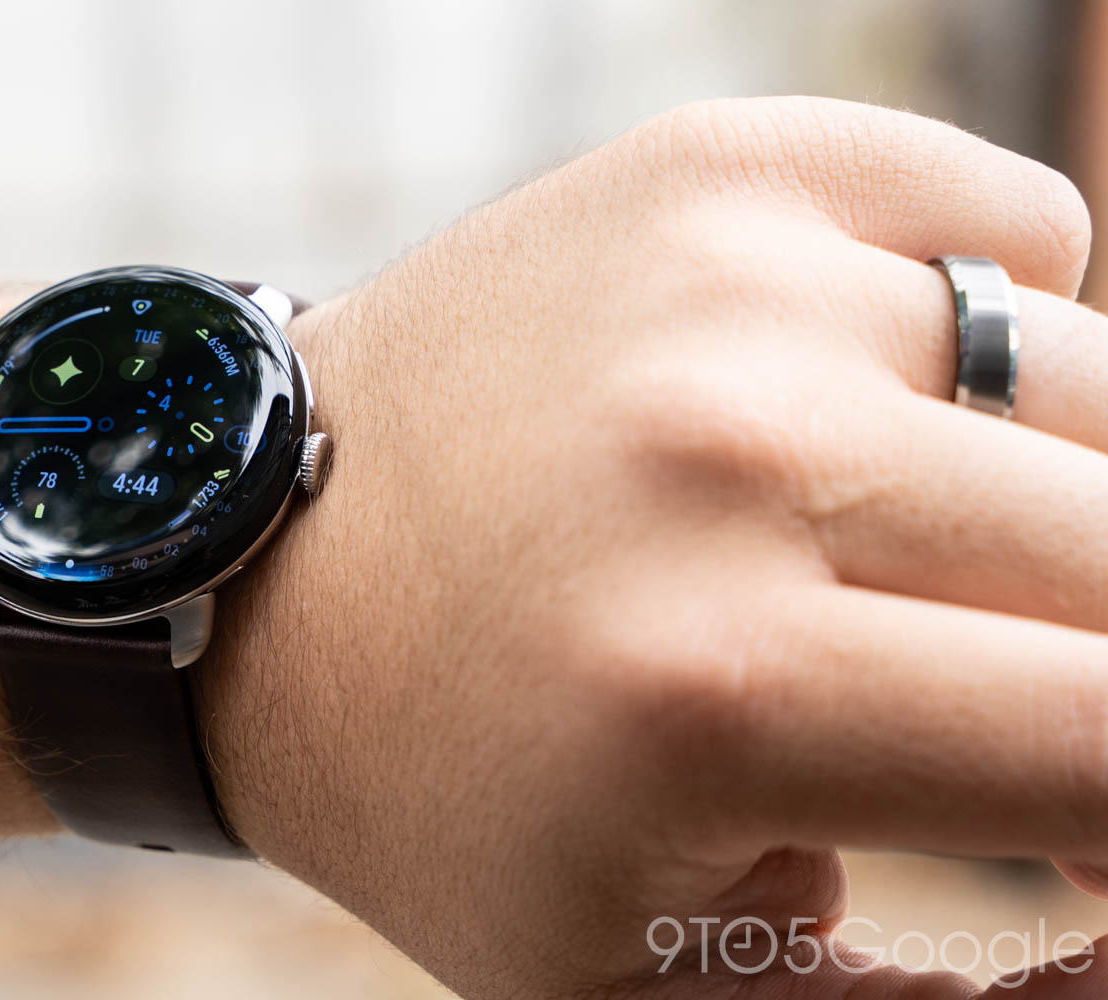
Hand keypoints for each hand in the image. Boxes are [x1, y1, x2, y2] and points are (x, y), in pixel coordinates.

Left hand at [200, 97, 1107, 996]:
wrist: (256, 567)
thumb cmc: (452, 791)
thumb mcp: (652, 981)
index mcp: (711, 689)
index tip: (1081, 842)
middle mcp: (724, 452)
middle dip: (1087, 667)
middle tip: (967, 706)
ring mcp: (724, 281)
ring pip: (1096, 395)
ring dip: (1037, 510)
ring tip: (885, 562)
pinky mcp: (714, 166)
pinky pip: (1013, 230)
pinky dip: (981, 340)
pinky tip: (854, 414)